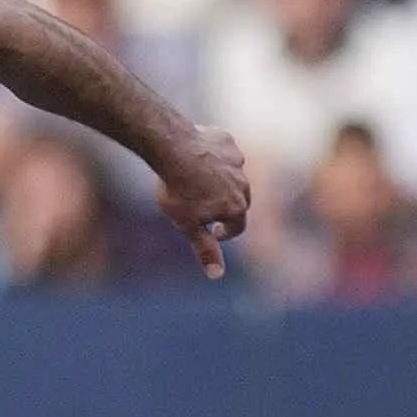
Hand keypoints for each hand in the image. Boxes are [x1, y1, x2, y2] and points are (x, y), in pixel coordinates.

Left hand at [152, 126, 251, 277]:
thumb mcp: (188, 225)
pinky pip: (223, 151)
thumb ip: (204, 248)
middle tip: (203, 207)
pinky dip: (214, 156)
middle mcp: (243, 183)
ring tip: (196, 181)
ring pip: (232, 175)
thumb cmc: (178, 189)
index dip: (224, 233)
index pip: (237, 227)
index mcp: (237, 207)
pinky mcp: (226, 140)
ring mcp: (236, 160)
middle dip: (224, 207)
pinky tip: (196, 157)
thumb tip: (217, 275)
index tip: (211, 232)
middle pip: (239, 201)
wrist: (173, 147)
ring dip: (220, 180)